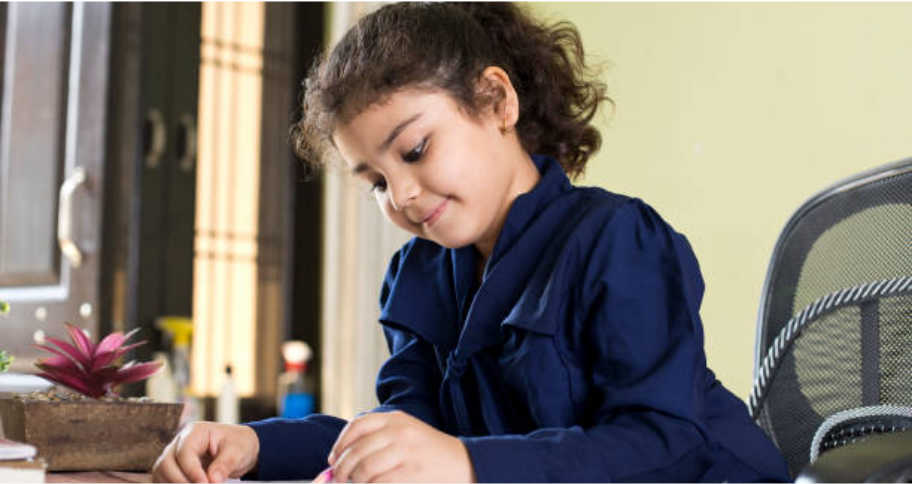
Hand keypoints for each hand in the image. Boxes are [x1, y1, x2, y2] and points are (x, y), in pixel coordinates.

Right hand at [152, 421, 259, 482]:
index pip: (184, 452)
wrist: (240, 448)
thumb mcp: (238, 450)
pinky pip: (164, 480)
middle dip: (178, 481)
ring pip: (161, 473)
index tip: (205, 483)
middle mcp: (180, 442)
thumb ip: (225, 464)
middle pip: (165, 463)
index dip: (191, 470)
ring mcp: (175, 456)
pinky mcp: (175, 469)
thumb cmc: (238, 444)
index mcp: (195, 432)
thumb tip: (213, 481)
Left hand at [328, 410, 475, 482]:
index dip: (340, 444)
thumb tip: (337, 463)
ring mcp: (406, 452)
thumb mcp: (405, 434)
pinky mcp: (411, 473)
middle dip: (342, 470)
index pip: (357, 426)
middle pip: (357, 450)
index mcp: (395, 419)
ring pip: (364, 469)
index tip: (333, 459)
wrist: (463, 463)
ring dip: (354, 482)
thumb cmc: (428, 452)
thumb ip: (376, 441)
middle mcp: (399, 431)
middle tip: (338, 480)